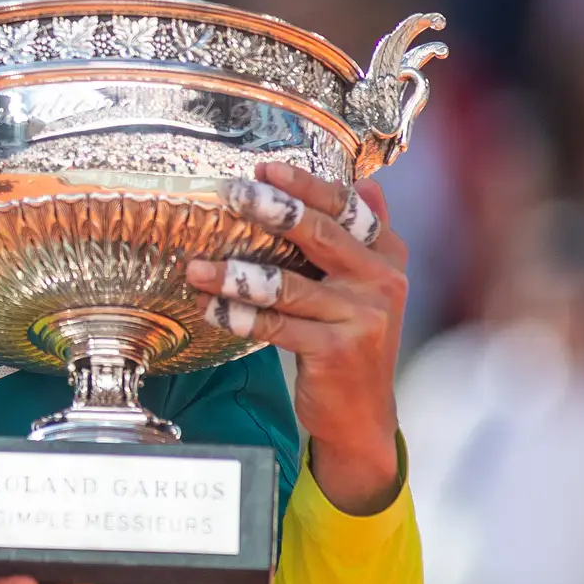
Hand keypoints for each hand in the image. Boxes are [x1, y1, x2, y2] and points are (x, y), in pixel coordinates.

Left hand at [184, 162, 405, 515]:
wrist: (361, 414)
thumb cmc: (349, 340)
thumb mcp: (367, 285)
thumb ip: (364, 236)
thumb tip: (367, 184)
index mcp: (387, 256)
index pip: (346, 208)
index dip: (305, 186)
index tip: (265, 169)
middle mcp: (381, 281)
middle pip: (320, 235)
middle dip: (272, 210)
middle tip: (230, 194)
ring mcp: (361, 317)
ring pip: (287, 285)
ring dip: (235, 273)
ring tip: (196, 266)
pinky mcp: (335, 351)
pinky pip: (275, 326)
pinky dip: (238, 316)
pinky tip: (209, 306)